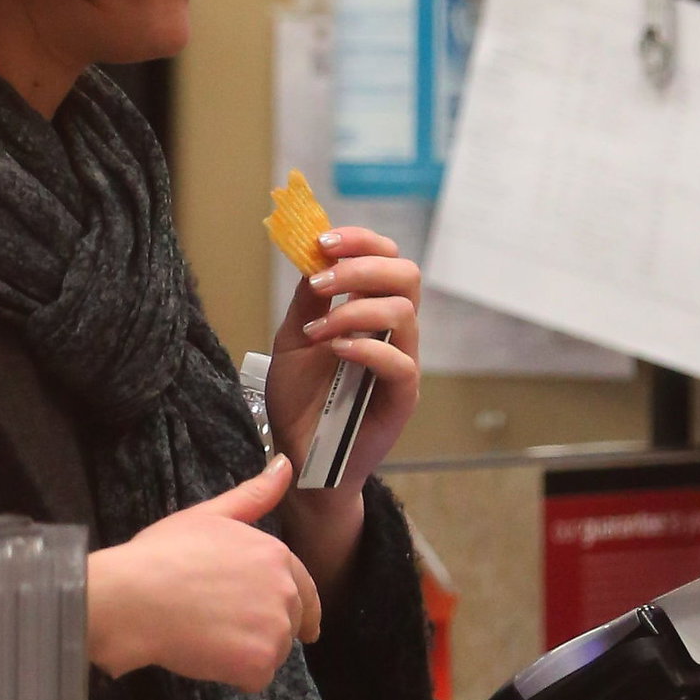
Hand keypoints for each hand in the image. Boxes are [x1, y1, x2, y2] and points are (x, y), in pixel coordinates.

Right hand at [88, 454, 320, 691]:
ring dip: (249, 652)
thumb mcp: (209, 515)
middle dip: (265, 628)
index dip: (300, 607)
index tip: (304, 626)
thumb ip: (254, 495)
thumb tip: (285, 464)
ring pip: (274, 651)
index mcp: (275, 554)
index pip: (304, 588)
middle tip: (226, 627)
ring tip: (208, 637)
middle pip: (291, 622)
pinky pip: (256, 677)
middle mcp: (284, 590)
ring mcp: (274, 629)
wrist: (134, 598)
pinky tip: (206, 656)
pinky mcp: (258, 663)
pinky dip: (235, 675)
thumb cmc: (163, 555)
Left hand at [266, 229, 421, 491]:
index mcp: (369, 312)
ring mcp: (401, 363)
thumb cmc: (300, 402)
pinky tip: (336, 349)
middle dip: (361, 268)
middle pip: (406, 276)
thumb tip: (313, 255)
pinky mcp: (403, 396)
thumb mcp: (293, 341)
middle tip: (322, 279)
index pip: (386, 259)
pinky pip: (399, 363)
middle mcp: (392, 333)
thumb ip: (307, 300)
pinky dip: (366, 348)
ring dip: (355, 310)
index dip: (361, 242)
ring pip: (403, 313)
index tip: (323, 241)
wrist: (299, 459)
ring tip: (318, 329)